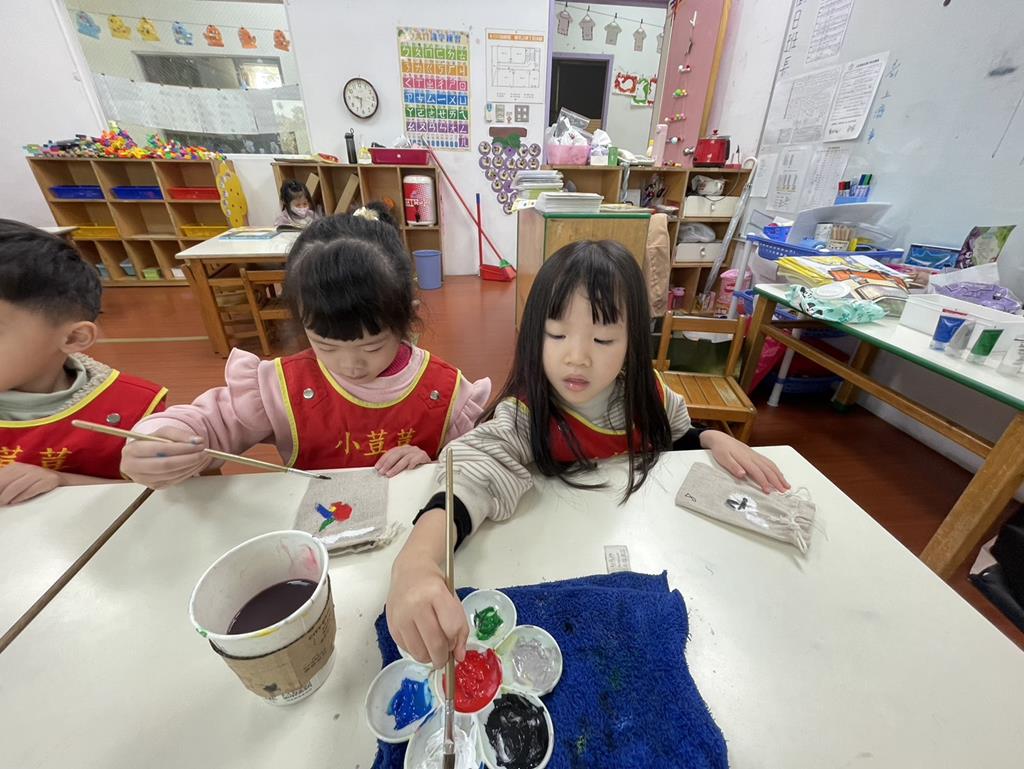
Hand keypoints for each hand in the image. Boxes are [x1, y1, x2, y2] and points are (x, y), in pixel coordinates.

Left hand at [0, 463, 61, 505]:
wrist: (63, 481)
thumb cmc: (36, 483)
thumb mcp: (20, 479)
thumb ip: (8, 483)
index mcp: (17, 467)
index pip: (1, 476)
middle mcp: (27, 468)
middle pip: (7, 481)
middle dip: (0, 493)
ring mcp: (39, 474)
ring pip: (17, 486)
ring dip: (7, 497)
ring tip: (3, 504)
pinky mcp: (49, 480)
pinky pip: (32, 489)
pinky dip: (21, 497)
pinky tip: (15, 502)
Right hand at [120, 427, 208, 488]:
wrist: (143, 456)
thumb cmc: (152, 442)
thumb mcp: (163, 432)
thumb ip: (179, 434)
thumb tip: (197, 441)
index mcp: (132, 450)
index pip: (160, 450)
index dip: (182, 448)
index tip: (199, 444)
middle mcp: (133, 467)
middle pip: (166, 465)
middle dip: (189, 459)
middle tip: (204, 453)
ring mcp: (143, 479)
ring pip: (172, 475)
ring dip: (191, 466)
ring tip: (203, 457)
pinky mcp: (153, 486)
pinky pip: (174, 480)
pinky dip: (188, 472)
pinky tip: (196, 464)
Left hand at [375, 444, 430, 477]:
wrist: (431, 467)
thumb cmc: (415, 466)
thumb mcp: (404, 465)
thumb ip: (395, 465)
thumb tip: (382, 472)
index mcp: (403, 449)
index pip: (391, 452)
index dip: (383, 459)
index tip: (377, 467)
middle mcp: (409, 448)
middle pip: (397, 454)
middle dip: (388, 464)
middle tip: (382, 472)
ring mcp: (417, 452)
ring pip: (405, 458)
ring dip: (396, 467)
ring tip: (390, 474)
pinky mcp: (424, 456)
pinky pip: (417, 459)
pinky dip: (412, 463)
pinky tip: (408, 469)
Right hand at [386, 533, 467, 668]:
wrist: (411, 571)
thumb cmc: (435, 586)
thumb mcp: (453, 600)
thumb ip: (460, 628)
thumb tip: (459, 656)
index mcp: (436, 593)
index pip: (451, 628)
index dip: (456, 642)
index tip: (455, 645)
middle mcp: (416, 604)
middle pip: (435, 643)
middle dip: (443, 657)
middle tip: (444, 657)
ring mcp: (401, 615)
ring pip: (419, 651)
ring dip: (429, 657)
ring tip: (433, 650)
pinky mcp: (391, 625)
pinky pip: (407, 649)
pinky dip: (416, 651)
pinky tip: (421, 641)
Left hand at [700, 430, 789, 492]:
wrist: (720, 438)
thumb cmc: (721, 450)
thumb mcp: (723, 459)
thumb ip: (733, 467)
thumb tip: (742, 474)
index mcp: (745, 459)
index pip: (757, 472)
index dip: (764, 482)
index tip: (769, 491)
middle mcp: (753, 457)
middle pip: (768, 470)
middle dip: (776, 481)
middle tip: (783, 491)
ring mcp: (755, 455)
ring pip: (771, 466)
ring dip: (779, 476)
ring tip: (786, 485)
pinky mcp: (755, 455)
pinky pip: (769, 462)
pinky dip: (776, 469)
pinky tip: (780, 475)